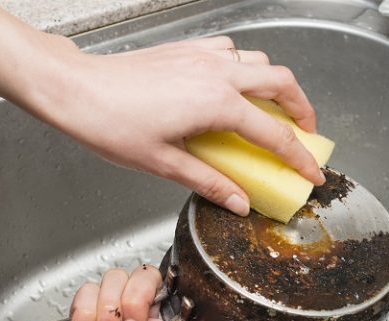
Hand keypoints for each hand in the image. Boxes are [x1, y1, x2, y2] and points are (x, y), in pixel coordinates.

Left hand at [26, 35, 323, 215]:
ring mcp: (202, 56)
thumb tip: (238, 202)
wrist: (76, 88)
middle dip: (302, 108)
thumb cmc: (110, 124)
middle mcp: (217, 73)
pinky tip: (233, 86)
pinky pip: (231, 51)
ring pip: (259, 61)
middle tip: (305, 133)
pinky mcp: (186, 49)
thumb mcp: (163, 163)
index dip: (298, 157)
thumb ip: (208, 182)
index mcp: (217, 104)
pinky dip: (244, 67)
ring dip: (275, 85)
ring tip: (274, 110)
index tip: (312, 173)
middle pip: (281, 82)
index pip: (274, 134)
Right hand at [46, 265, 212, 320]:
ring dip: (109, 308)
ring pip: (114, 279)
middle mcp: (140, 318)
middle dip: (135, 299)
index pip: (170, 286)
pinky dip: (86, 312)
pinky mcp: (84, 315)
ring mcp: (111, 314)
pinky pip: (87, 290)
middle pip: (142, 276)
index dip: (161, 292)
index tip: (155, 310)